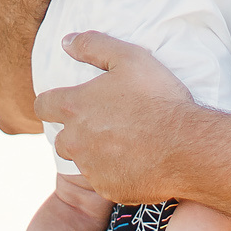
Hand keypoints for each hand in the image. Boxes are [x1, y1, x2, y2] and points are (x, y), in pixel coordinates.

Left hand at [37, 32, 197, 204]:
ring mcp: (90, 168)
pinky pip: (104, 180)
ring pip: (83, 161)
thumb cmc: (158, 99)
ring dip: (95, 153)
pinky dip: (116, 172)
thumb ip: (93, 46)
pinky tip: (138, 162)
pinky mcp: (108, 188)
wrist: (187, 147)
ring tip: (125, 143)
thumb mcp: (129, 58)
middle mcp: (75, 141)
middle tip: (104, 124)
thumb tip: (66, 41)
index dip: (51, 104)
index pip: (43, 106)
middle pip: (61, 139)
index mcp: (75, 107)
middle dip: (75, 132)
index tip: (64, 104)